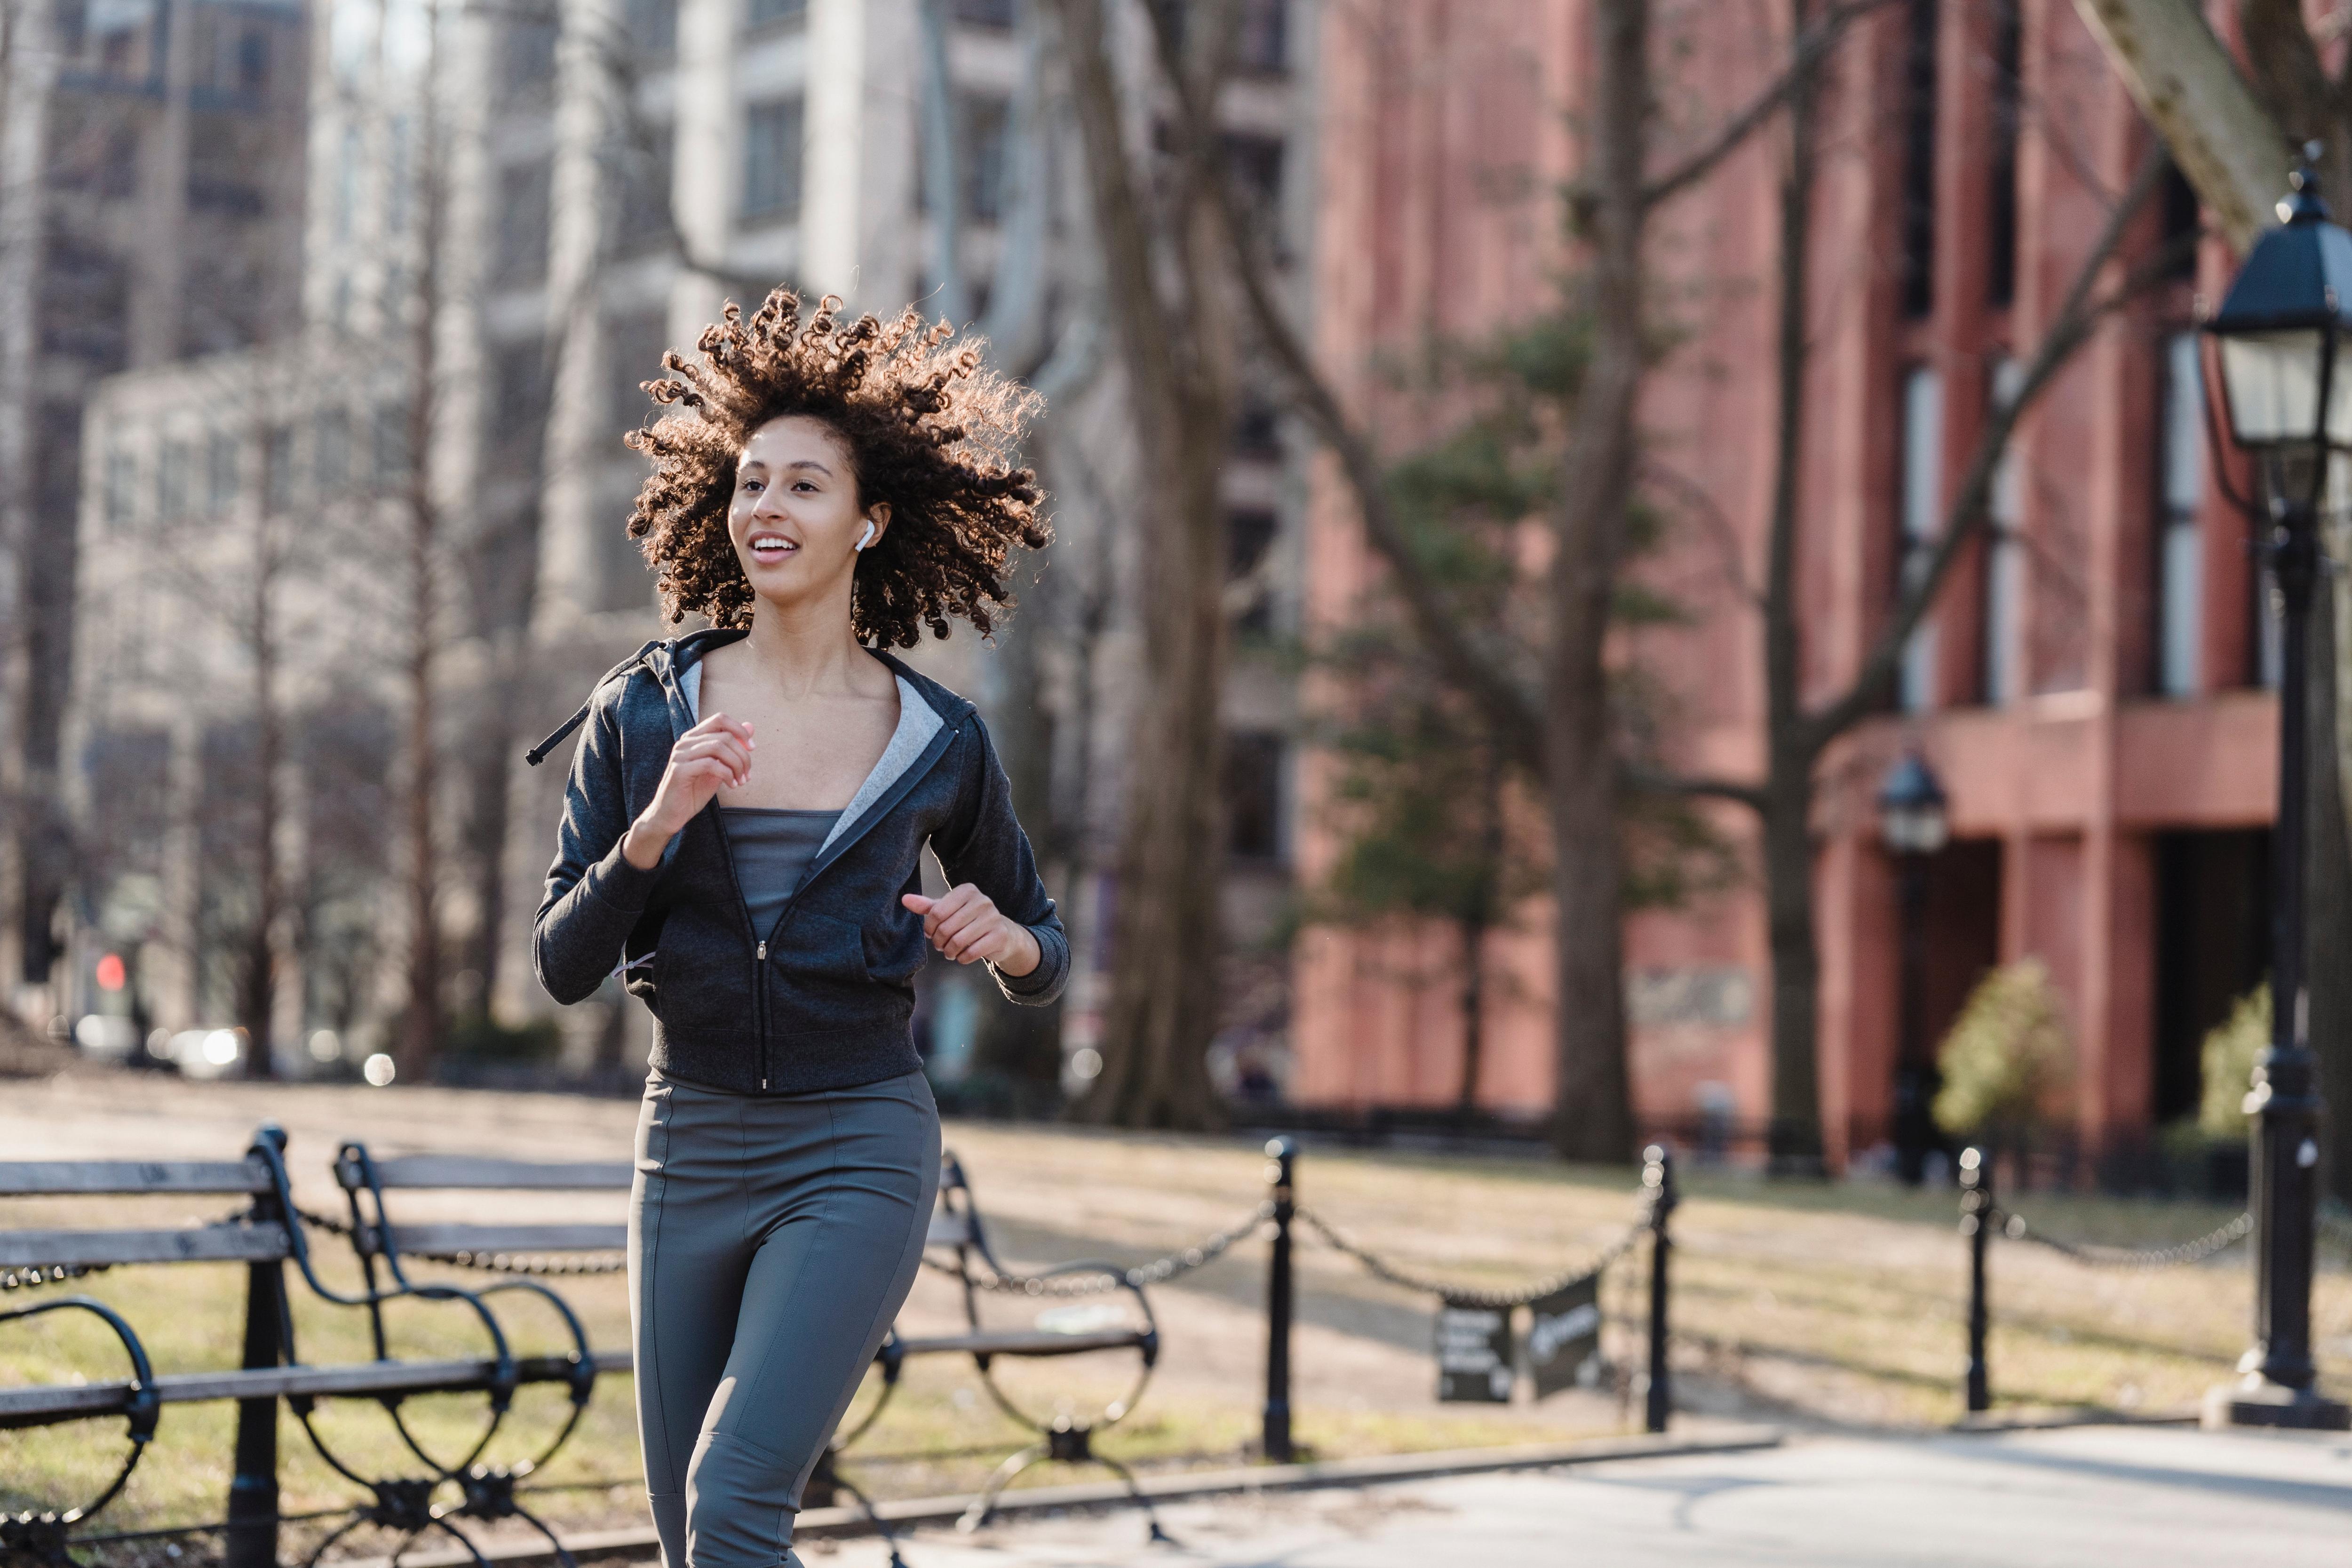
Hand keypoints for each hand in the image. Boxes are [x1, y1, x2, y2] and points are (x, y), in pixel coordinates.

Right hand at [622, 714, 753, 868]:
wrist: (671, 814)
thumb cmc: (693, 791)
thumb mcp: (719, 767)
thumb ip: (732, 748)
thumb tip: (751, 726)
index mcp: (693, 738)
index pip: (720, 719)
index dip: (740, 730)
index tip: (752, 748)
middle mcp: (685, 742)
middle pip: (724, 735)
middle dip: (743, 755)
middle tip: (748, 774)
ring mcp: (680, 754)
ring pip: (718, 747)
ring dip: (737, 765)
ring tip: (741, 780)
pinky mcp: (680, 770)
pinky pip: (710, 764)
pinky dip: (727, 774)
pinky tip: (731, 785)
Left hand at [902, 885, 1040, 974]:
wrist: (1003, 934)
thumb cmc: (969, 921)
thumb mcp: (948, 910)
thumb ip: (927, 906)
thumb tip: (904, 899)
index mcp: (967, 891)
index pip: (937, 911)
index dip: (929, 927)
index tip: (930, 933)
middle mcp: (982, 901)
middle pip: (946, 927)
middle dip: (939, 942)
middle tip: (940, 946)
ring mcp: (993, 918)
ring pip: (959, 941)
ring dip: (949, 951)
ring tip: (950, 952)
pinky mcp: (1000, 935)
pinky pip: (972, 952)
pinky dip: (962, 958)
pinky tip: (962, 956)